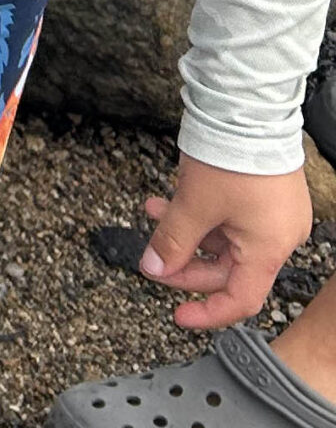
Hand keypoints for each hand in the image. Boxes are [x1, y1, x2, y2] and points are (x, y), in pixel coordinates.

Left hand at [140, 159, 313, 330]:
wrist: (248, 110)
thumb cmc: (231, 159)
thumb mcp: (193, 205)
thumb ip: (172, 241)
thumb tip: (153, 268)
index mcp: (267, 249)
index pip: (241, 299)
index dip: (208, 312)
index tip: (178, 317)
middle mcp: (276, 237)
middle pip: (227, 269)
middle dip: (184, 264)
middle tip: (150, 260)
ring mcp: (270, 215)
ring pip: (222, 238)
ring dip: (185, 231)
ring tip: (150, 212)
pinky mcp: (261, 194)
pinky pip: (226, 215)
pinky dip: (196, 212)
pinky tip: (165, 198)